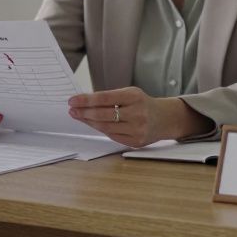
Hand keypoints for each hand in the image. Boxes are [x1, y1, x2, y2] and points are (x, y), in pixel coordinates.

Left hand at [67, 87, 213, 147]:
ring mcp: (137, 129)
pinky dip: (100, 129)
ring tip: (78, 116)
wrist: (164, 119)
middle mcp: (137, 113)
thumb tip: (83, 101)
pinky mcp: (136, 142)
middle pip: (103, 115)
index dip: (86, 100)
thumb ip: (109, 97)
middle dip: (84, 112)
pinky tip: (92, 124)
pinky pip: (112, 136)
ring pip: (105, 127)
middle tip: (72, 110)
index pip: (104, 98)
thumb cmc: (142, 104)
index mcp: (134, 97)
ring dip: (89, 122)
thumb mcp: (129, 94)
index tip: (72, 100)